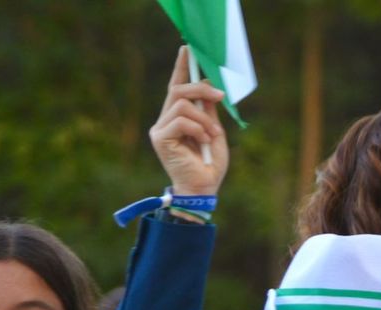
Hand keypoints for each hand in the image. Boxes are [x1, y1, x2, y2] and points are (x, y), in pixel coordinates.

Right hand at [150, 46, 228, 197]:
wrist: (204, 188)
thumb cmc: (210, 165)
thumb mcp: (214, 131)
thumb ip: (209, 111)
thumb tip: (209, 87)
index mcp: (177, 118)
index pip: (177, 87)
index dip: (182, 68)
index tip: (187, 49)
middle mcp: (165, 121)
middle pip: (178, 90)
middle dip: (201, 89)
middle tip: (220, 95)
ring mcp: (160, 129)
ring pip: (182, 104)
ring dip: (203, 118)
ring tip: (212, 135)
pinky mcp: (160, 138)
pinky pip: (181, 120)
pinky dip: (197, 128)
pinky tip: (203, 142)